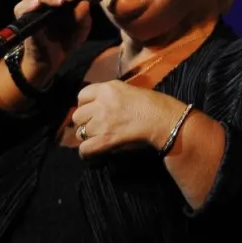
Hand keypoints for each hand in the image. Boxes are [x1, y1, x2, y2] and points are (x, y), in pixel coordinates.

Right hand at [14, 0, 91, 83]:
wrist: (54, 57)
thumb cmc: (68, 36)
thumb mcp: (83, 25)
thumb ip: (84, 14)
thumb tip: (84, 2)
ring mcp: (31, 6)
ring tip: (61, 2)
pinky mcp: (23, 18)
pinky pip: (20, 7)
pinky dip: (28, 4)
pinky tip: (38, 5)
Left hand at [71, 80, 187, 157]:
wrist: (164, 118)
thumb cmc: (153, 105)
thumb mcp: (128, 90)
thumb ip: (111, 96)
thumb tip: (98, 108)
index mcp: (107, 88)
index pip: (82, 95)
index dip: (84, 106)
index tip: (91, 113)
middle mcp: (101, 102)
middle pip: (77, 116)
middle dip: (84, 123)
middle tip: (94, 129)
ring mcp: (102, 121)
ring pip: (81, 133)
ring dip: (88, 138)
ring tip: (98, 141)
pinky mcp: (106, 138)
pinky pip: (85, 148)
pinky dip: (87, 153)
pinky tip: (94, 154)